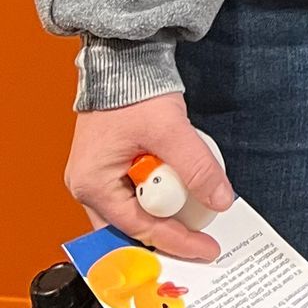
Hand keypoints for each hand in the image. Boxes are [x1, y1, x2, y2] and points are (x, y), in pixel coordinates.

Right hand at [64, 92, 235, 263]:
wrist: (124, 58)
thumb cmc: (132, 88)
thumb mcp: (170, 129)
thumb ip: (196, 166)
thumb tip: (220, 199)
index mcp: (93, 184)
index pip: (139, 227)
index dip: (175, 241)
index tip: (203, 249)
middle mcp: (87, 186)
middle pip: (129, 230)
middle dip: (165, 238)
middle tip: (198, 245)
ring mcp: (97, 177)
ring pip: (132, 215)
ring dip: (162, 218)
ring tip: (192, 223)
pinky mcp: (109, 167)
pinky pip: (133, 196)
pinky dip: (157, 199)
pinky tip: (179, 197)